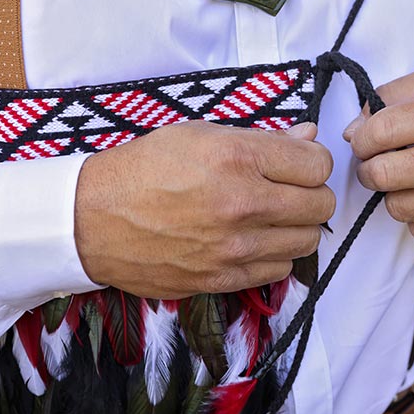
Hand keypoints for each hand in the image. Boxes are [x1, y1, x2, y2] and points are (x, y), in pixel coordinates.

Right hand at [74, 121, 334, 298]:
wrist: (93, 219)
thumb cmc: (145, 168)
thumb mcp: (200, 134)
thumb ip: (262, 137)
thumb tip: (309, 136)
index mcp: (237, 157)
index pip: (317, 164)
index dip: (311, 160)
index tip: (298, 161)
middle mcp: (242, 204)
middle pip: (320, 205)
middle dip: (311, 193)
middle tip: (287, 189)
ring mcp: (234, 247)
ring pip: (306, 241)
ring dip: (296, 227)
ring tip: (270, 215)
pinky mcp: (223, 280)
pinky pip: (279, 270)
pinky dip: (273, 255)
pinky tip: (251, 240)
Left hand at [344, 61, 413, 245]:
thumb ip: (395, 94)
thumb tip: (354, 130)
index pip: (382, 131)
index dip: (362, 139)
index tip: (366, 141)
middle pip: (385, 174)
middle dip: (371, 170)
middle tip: (379, 164)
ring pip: (400, 208)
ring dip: (395, 195)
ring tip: (410, 180)